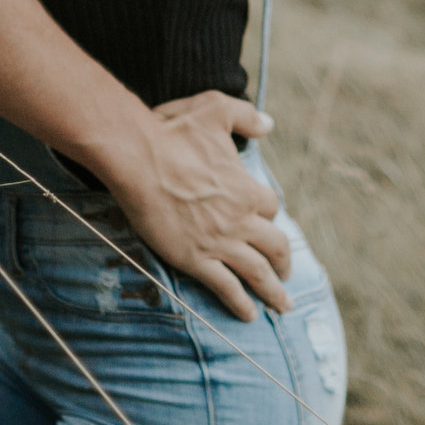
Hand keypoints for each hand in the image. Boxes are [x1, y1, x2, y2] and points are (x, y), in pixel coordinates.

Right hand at [112, 94, 287, 318]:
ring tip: (281, 306)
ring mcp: (219, 241)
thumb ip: (245, 116)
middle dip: (284, 262)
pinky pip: (226, 287)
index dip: (269, 214)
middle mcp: (240, 219)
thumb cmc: (174, 132)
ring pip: (257, 272)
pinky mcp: (195, 258)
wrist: (138, 159)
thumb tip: (268, 123)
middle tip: (287, 274)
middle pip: (275, 246)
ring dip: (273, 291)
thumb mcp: (216, 109)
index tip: (266, 221)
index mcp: (246, 187)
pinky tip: (248, 314)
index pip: (271, 207)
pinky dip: (240, 302)